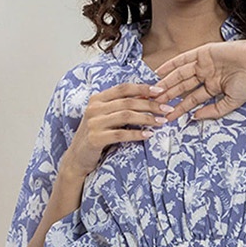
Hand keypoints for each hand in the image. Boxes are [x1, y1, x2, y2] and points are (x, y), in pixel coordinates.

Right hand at [62, 81, 176, 173]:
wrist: (77, 158)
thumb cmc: (96, 136)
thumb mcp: (105, 118)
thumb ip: (120, 107)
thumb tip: (147, 98)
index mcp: (97, 99)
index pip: (123, 88)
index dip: (142, 88)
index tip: (160, 91)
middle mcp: (94, 108)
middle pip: (127, 102)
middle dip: (150, 104)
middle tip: (167, 109)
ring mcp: (93, 123)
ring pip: (126, 116)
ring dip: (147, 118)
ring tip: (162, 122)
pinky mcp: (95, 138)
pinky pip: (120, 134)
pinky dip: (136, 134)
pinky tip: (148, 135)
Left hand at [149, 36, 245, 122]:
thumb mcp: (232, 102)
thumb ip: (214, 111)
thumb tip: (195, 117)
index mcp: (213, 87)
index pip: (192, 100)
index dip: (179, 108)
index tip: (168, 117)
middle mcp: (206, 75)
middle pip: (183, 87)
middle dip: (169, 96)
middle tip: (154, 104)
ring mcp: (204, 63)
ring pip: (181, 74)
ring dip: (167, 83)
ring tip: (155, 91)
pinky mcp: (203, 52)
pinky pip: (183, 59)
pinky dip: (171, 64)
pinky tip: (160, 72)